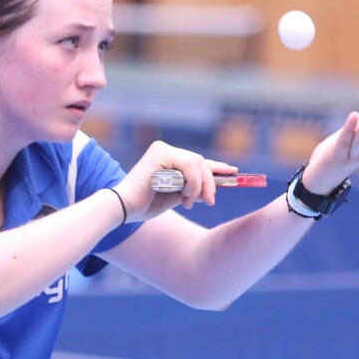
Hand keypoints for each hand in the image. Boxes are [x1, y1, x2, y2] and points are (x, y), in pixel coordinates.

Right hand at [114, 141, 237, 221]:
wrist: (124, 208)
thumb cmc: (146, 204)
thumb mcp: (176, 197)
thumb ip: (192, 190)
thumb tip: (211, 191)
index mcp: (167, 158)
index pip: (197, 161)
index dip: (216, 167)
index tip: (233, 172)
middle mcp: (165, 150)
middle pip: (200, 162)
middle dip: (210, 182)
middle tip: (210, 201)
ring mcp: (163, 150)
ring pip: (197, 164)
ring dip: (199, 185)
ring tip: (190, 202)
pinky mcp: (160, 153)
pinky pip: (189, 166)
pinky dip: (192, 182)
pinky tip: (185, 195)